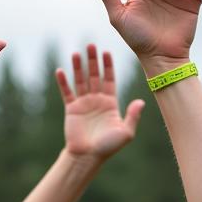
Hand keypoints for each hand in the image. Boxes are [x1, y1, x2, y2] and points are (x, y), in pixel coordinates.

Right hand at [58, 45, 143, 160]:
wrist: (88, 157)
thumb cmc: (108, 147)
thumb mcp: (126, 133)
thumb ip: (133, 116)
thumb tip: (141, 102)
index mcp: (111, 103)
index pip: (109, 80)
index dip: (108, 66)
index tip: (107, 52)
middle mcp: (97, 100)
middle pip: (95, 76)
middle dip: (93, 61)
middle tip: (91, 45)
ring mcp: (84, 103)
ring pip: (80, 80)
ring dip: (78, 67)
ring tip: (76, 53)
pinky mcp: (71, 109)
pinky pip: (67, 92)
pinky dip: (63, 82)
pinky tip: (60, 70)